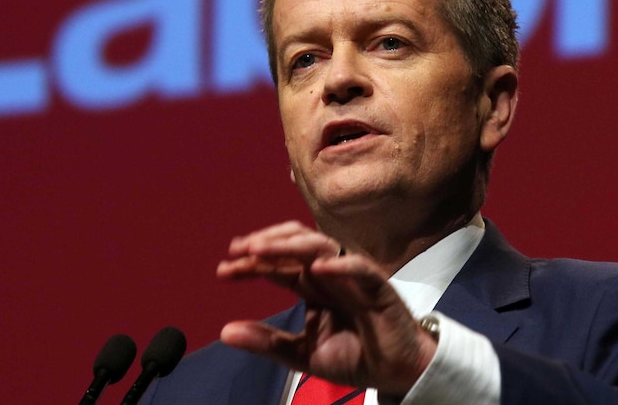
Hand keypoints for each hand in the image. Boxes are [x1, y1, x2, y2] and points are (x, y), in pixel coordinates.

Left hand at [216, 221, 436, 396]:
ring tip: (261, 250)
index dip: (250, 263)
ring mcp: (352, 275)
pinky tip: (316, 268)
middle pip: (294, 244)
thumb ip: (267, 341)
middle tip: (237, 251)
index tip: (223, 269)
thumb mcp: (301, 353)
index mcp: (311, 284)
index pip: (277, 264)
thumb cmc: (354, 356)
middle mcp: (329, 273)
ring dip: (289, 245)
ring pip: (320, 246)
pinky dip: (340, 264)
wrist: (395, 373)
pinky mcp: (378, 286)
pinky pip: (360, 267)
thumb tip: (225, 332)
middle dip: (265, 243)